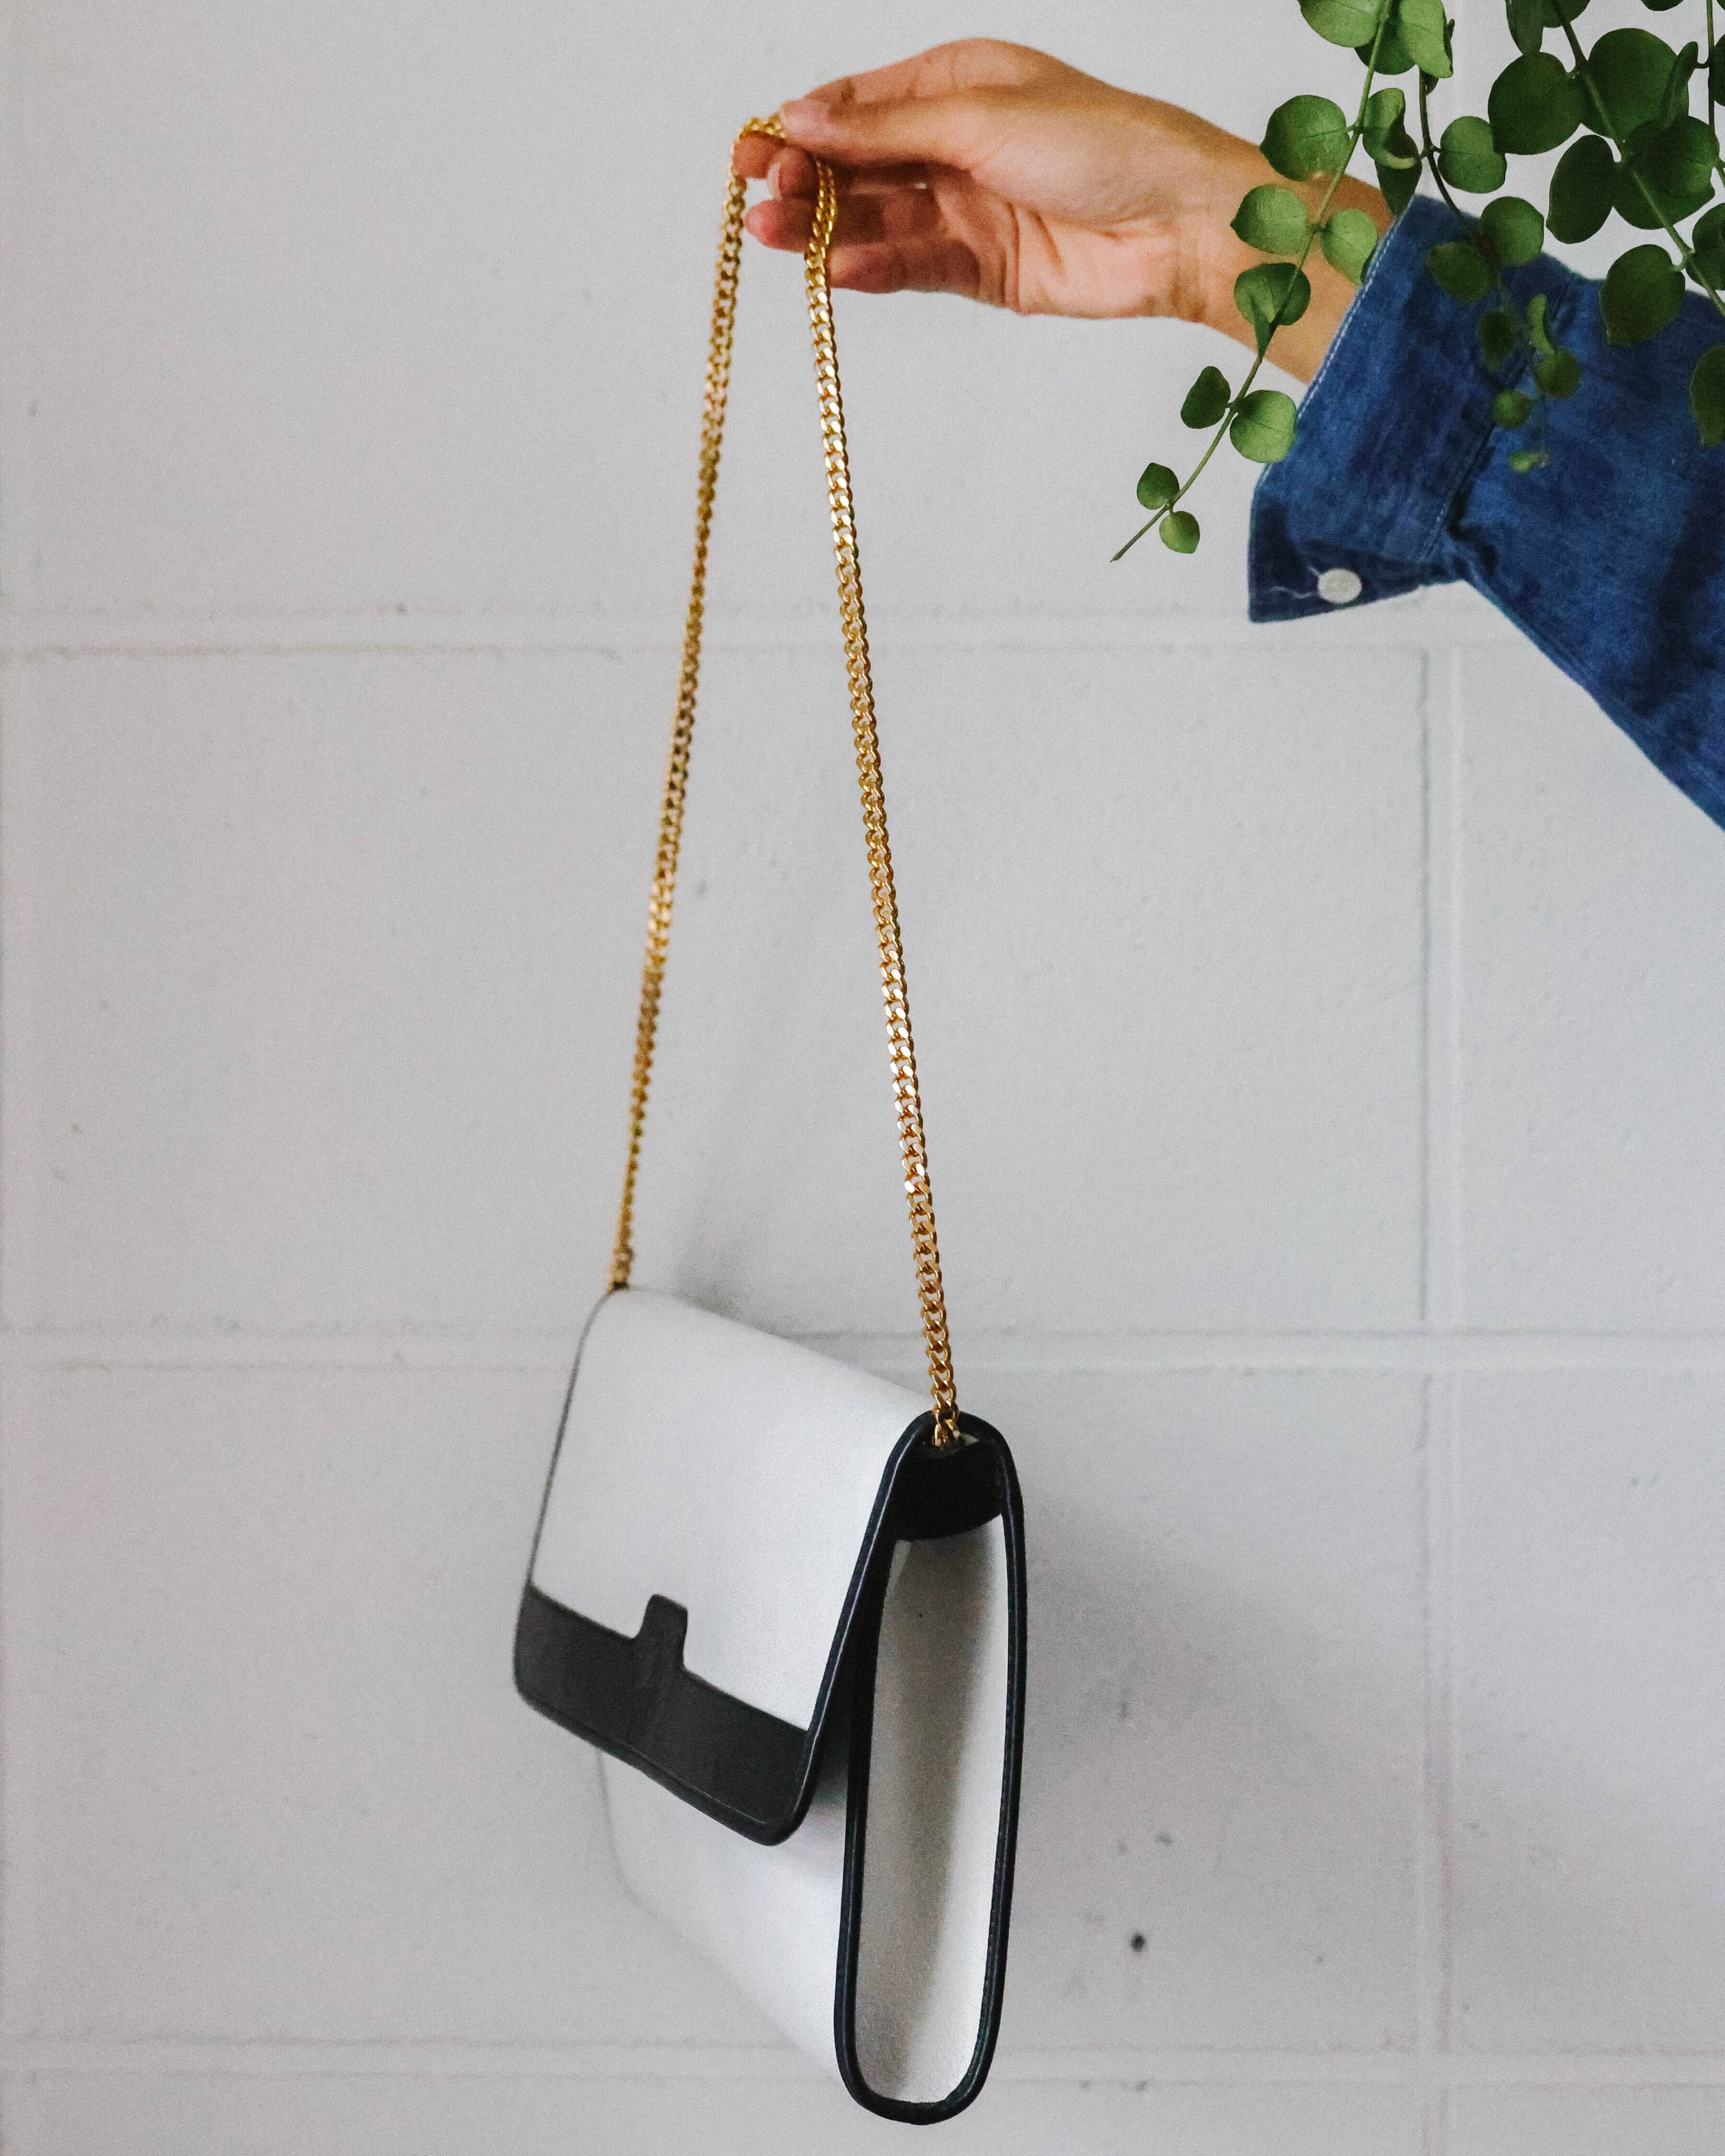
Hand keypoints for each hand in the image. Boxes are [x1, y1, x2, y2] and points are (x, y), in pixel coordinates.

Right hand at [734, 40, 1390, 382]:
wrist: (1177, 223)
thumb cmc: (1101, 143)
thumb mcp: (981, 114)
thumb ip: (888, 124)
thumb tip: (802, 116)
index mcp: (957, 84)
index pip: (859, 106)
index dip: (802, 128)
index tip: (754, 150)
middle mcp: (956, 145)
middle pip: (859, 168)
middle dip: (806, 183)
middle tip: (762, 204)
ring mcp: (966, 210)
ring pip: (877, 221)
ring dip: (827, 231)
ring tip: (782, 241)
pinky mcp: (982, 270)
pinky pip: (914, 266)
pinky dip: (877, 268)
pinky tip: (843, 269)